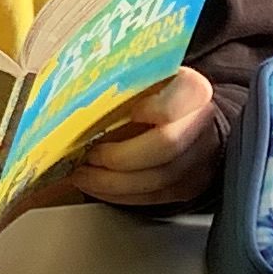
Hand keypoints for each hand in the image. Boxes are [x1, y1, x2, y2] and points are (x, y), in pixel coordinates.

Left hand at [68, 66, 219, 207]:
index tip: (130, 112)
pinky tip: (95, 185)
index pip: (186, 95)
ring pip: (157, 179)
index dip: (158, 107)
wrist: (185, 116)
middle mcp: (201, 124)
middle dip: (119, 155)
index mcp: (191, 89)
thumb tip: (71, 81)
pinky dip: (118, 194)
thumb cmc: (151, 92)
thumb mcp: (138, 76)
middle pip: (167, 144)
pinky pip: (153, 198)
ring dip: (111, 181)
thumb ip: (119, 79)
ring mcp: (198, 159)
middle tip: (88, 153)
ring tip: (81, 173)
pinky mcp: (187, 187)